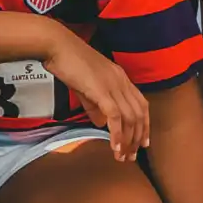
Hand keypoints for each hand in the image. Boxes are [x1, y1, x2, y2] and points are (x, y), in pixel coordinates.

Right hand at [42, 29, 149, 161]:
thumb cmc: (68, 62)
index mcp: (121, 78)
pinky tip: (115, 147)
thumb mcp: (86, 86)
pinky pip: (115, 117)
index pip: (142, 104)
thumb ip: (95, 106)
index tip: (142, 143)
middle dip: (137, 138)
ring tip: (122, 157)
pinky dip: (117, 134)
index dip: (144, 125)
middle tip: (131, 156)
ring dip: (128, 140)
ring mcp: (113, 85)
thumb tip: (100, 124)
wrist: (57, 46)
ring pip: (129, 118)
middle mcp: (122, 81)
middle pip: (139, 115)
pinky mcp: (101, 90)